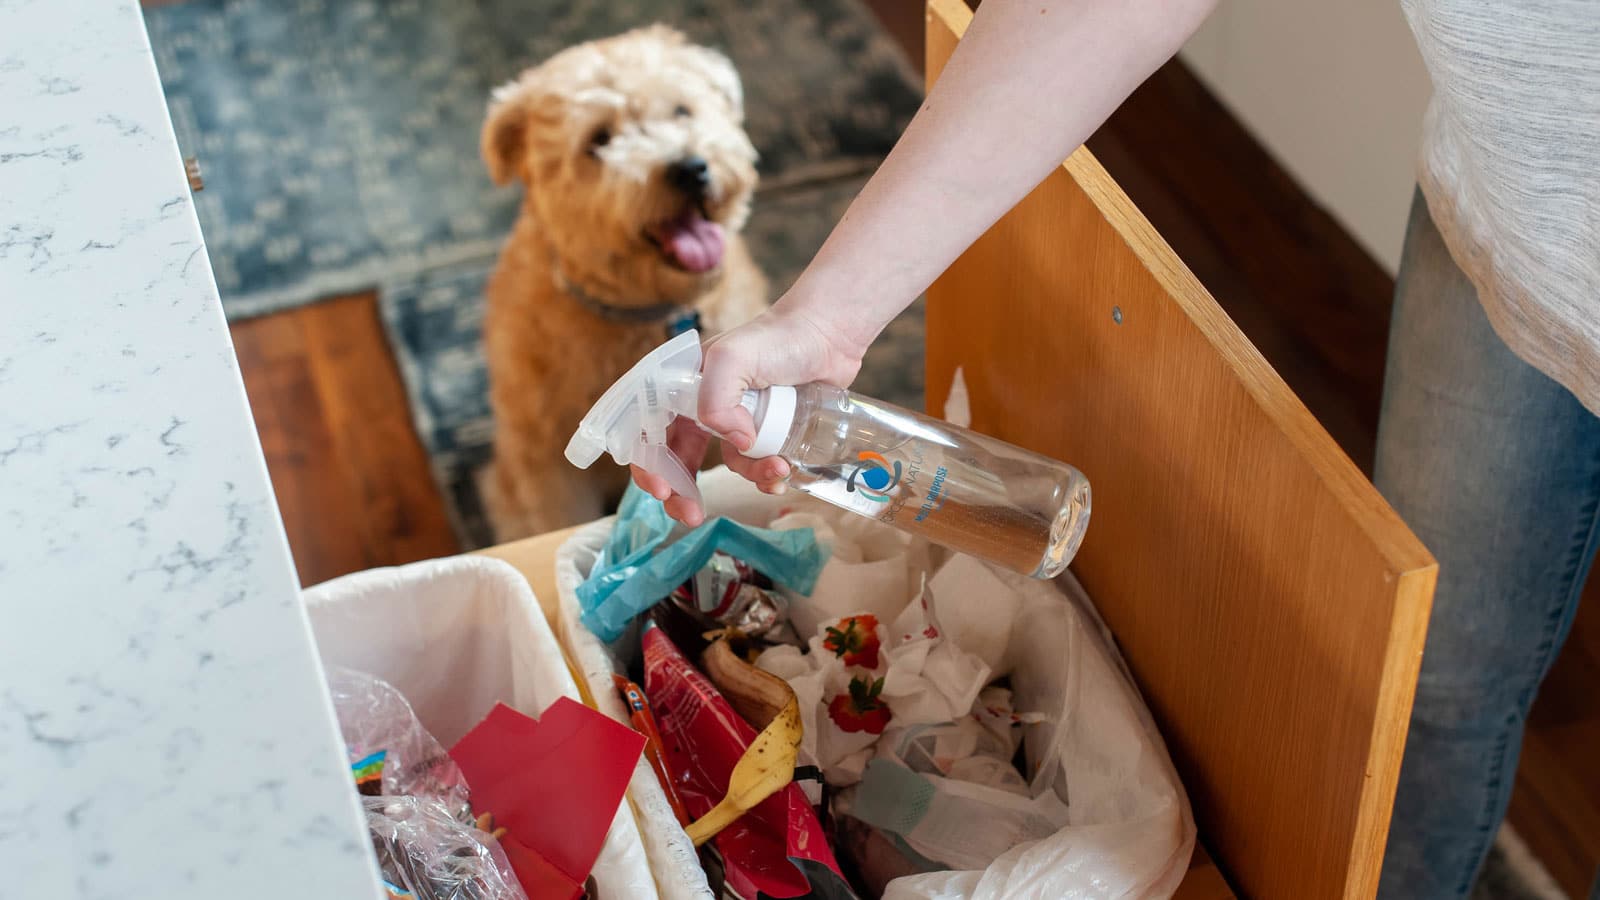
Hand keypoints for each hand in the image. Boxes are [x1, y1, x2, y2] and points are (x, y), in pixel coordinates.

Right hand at [631, 305, 864, 523]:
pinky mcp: (765, 431)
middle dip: (681, 491)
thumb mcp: (733, 360)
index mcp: (682, 385)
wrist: (829, 335)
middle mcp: (702, 404)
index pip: (647, 429)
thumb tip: (733, 441)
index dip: (647, 463)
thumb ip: (716, 400)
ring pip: (726, 464)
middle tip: (691, 515)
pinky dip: (768, 474)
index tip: (663, 490)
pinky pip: (757, 464)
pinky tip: (786, 471)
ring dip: (748, 476)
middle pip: (676, 457)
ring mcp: (735, 419)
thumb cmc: (778, 337)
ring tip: (777, 471)